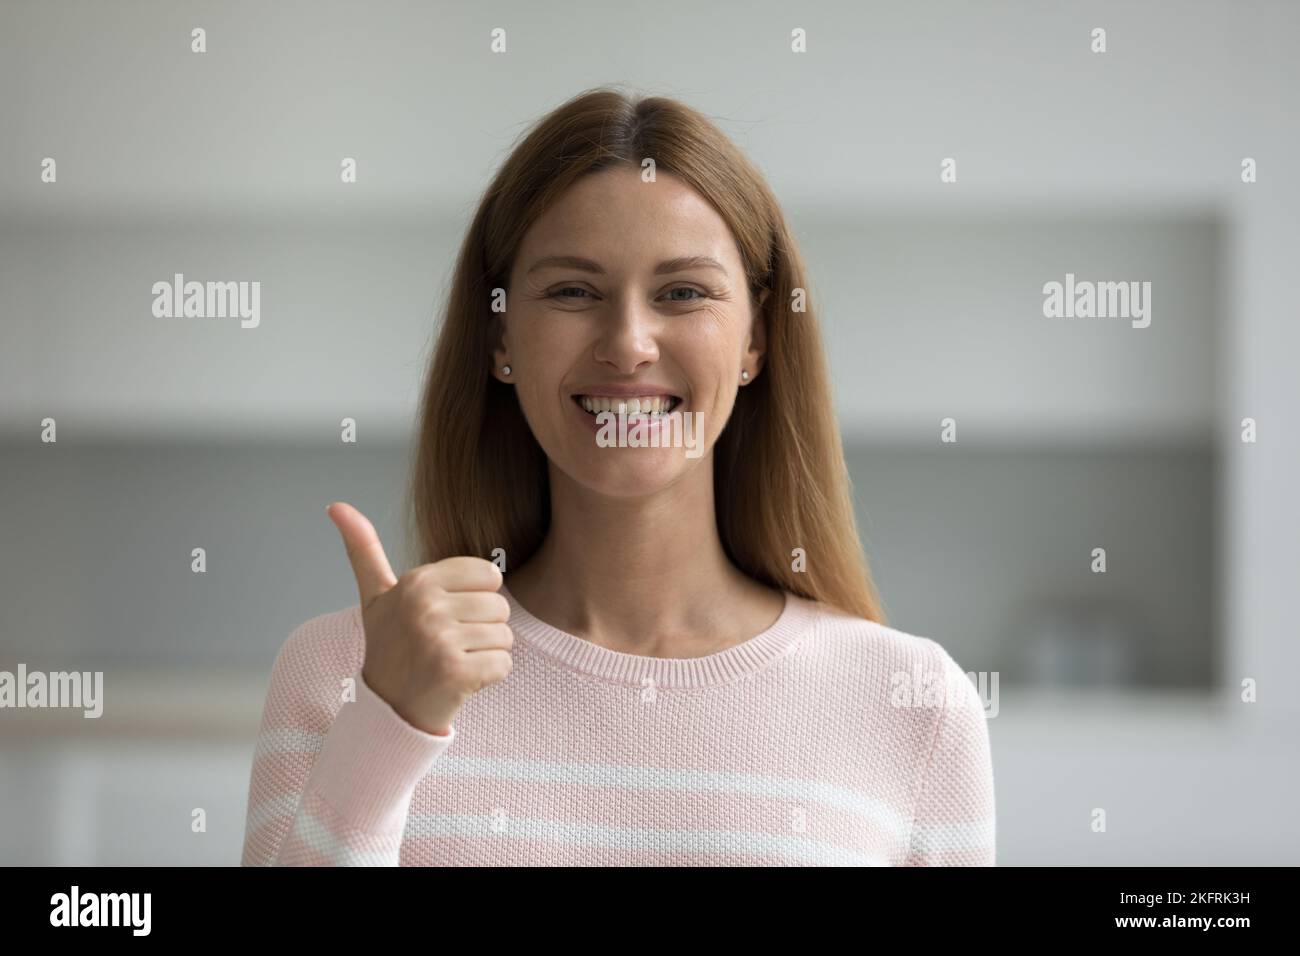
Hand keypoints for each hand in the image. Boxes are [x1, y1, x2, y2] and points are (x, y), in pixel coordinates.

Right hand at [325, 502, 512, 735]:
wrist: (386, 710)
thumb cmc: (389, 647)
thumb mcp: (375, 597)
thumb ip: (363, 549)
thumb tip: (335, 504)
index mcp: (416, 582)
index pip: (489, 575)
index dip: (477, 599)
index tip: (447, 617)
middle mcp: (426, 607)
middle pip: (500, 605)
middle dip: (483, 628)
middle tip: (449, 645)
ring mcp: (440, 641)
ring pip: (505, 635)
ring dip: (487, 653)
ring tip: (453, 662)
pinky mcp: (456, 673)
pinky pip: (504, 664)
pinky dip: (490, 677)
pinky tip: (461, 682)